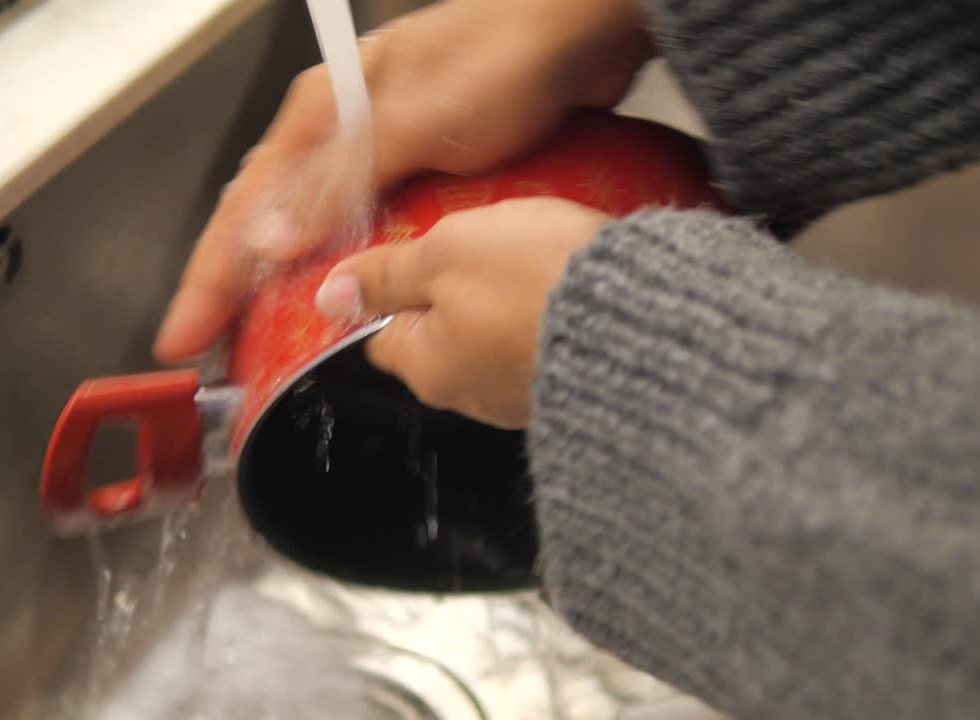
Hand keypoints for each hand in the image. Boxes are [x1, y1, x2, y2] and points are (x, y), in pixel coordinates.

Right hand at [153, 0, 651, 361]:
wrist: (582, 28)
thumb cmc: (503, 54)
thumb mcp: (411, 121)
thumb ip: (339, 182)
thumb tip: (269, 240)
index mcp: (324, 112)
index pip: (246, 207)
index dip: (211, 276)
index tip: (186, 332)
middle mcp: (345, 128)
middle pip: (270, 219)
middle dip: (237, 284)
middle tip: (217, 342)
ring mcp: (385, 147)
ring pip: (318, 226)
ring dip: (292, 278)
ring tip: (271, 332)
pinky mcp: (427, 163)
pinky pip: (370, 225)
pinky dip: (352, 263)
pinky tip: (356, 292)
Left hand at [313, 198, 607, 428]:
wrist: (647, 317)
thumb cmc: (539, 283)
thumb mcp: (445, 254)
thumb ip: (386, 274)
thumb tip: (332, 296)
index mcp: (429, 367)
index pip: (384, 337)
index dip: (391, 294)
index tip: (408, 262)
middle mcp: (474, 396)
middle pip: (441, 341)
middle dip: (454, 296)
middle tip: (478, 247)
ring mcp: (527, 396)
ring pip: (496, 343)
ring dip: (506, 306)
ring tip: (531, 258)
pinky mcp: (576, 386)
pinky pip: (545, 346)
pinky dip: (549, 318)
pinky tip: (568, 285)